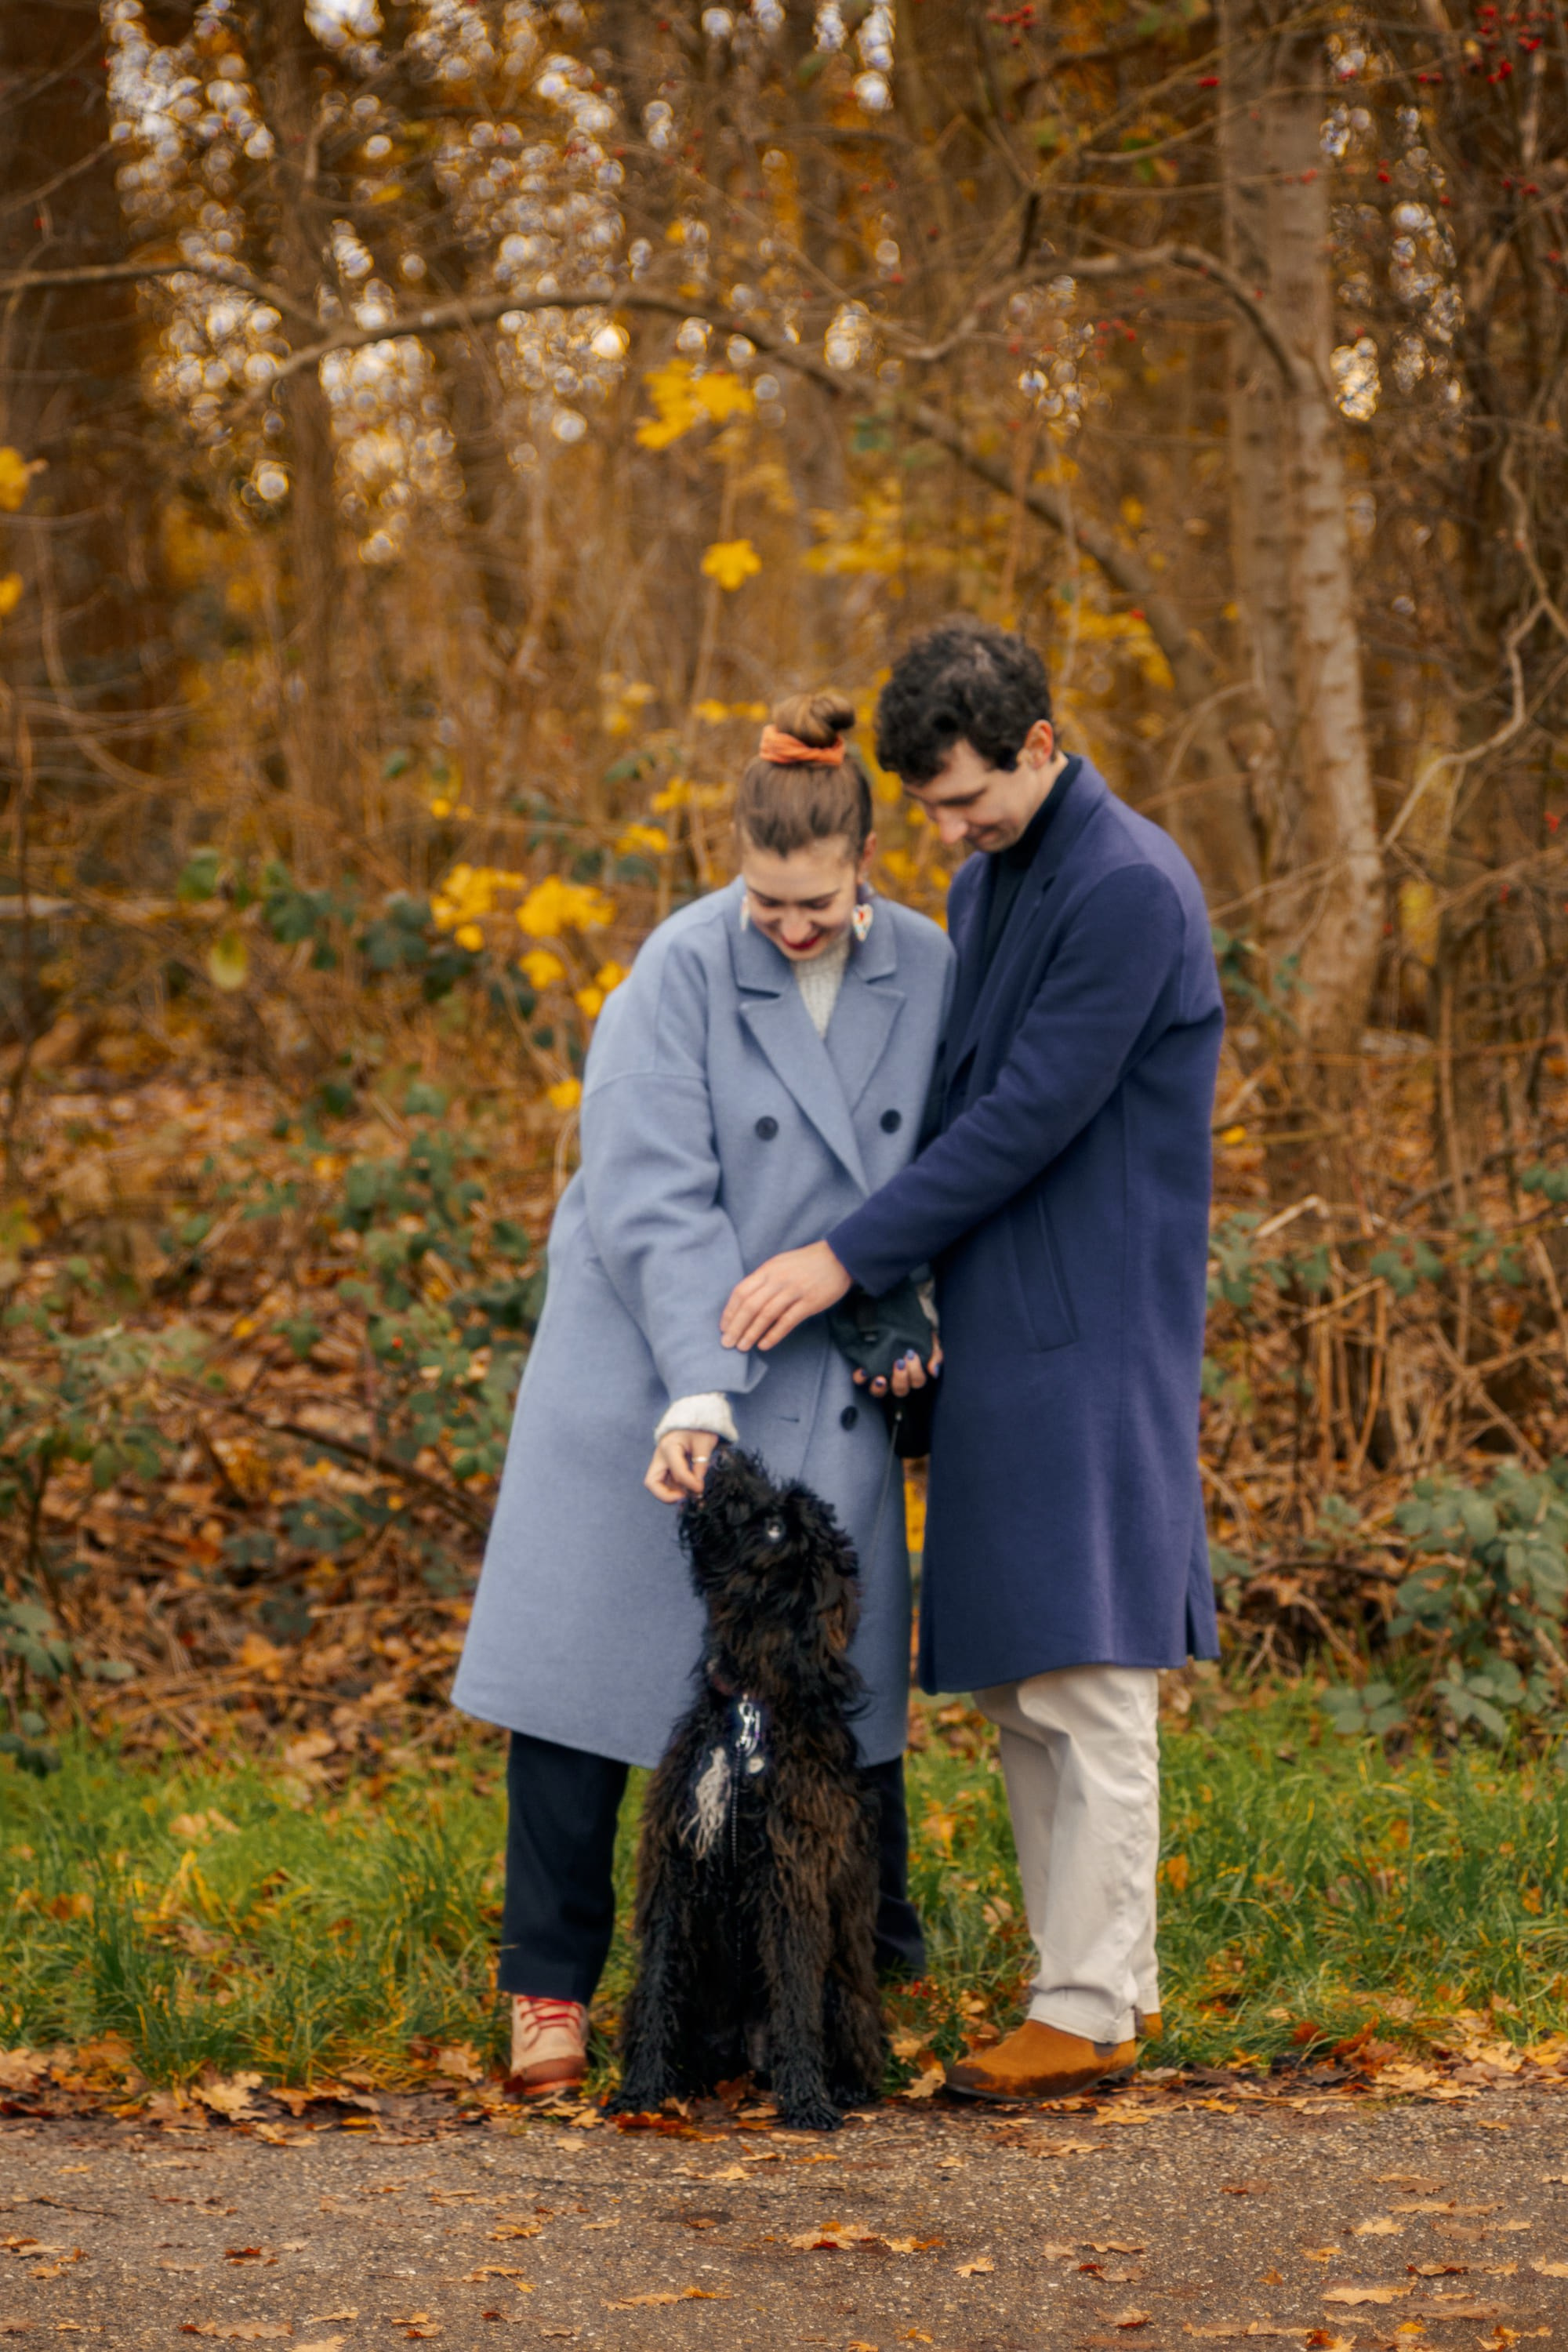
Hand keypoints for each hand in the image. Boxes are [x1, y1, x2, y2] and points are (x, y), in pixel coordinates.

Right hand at [645, 1430, 718, 1503]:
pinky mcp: (666, 1466)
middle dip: (666, 1496)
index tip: (701, 1488)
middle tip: (684, 1498)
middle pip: (652, 1482)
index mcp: (669, 1447)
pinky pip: (665, 1482)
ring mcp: (661, 1462)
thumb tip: (698, 1486)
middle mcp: (660, 1456)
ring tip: (690, 1494)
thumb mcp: (705, 1442)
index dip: (690, 1484)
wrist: (694, 1417)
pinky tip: (689, 1489)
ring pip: (657, 1485)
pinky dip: (675, 1489)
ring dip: (671, 1494)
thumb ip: (701, 1463)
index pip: (677, 1473)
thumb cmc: (699, 1428)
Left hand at [720, 1240, 851, 1353]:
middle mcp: (778, 1279)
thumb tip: (745, 1302)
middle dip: (736, 1326)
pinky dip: (773, 1334)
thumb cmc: (805, 1263)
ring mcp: (794, 1290)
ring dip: (751, 1333)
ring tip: (743, 1347)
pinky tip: (764, 1345)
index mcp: (768, 1270)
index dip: (730, 1311)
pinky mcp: (810, 1302)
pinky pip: (787, 1321)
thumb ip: (763, 1280)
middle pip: (750, 1305)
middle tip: (727, 1343)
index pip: (741, 1291)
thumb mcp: (779, 1264)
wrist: (838, 1257)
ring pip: (766, 1314)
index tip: (724, 1327)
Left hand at [854, 1337, 943, 1398]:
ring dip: (880, 1387)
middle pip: (901, 1390)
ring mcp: (882, 1376)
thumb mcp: (929, 1339)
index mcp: (913, 1374)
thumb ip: (935, 1354)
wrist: (900, 1318)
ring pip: (880, 1392)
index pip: (917, 1381)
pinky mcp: (866, 1369)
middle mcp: (897, 1379)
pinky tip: (863, 1370)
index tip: (911, 1354)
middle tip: (899, 1362)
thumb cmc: (916, 1333)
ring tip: (880, 1377)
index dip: (915, 1372)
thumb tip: (933, 1371)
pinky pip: (860, 1380)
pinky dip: (861, 1377)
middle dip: (900, 1378)